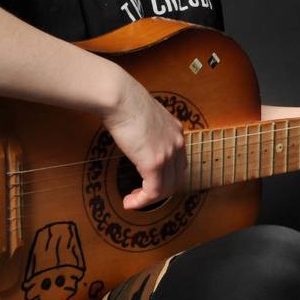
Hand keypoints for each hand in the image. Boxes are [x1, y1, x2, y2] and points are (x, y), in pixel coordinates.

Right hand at [100, 72, 186, 208]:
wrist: (121, 97)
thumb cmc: (126, 102)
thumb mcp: (145, 117)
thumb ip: (149, 132)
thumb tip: (138, 142)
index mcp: (176, 132)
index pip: (179, 164)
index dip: (165, 178)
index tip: (148, 182)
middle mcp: (177, 144)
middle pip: (176, 180)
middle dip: (159, 191)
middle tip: (140, 194)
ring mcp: (168, 154)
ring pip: (166, 189)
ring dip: (149, 199)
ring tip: (132, 200)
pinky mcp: (154, 162)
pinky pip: (153, 191)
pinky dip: (142, 201)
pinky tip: (130, 202)